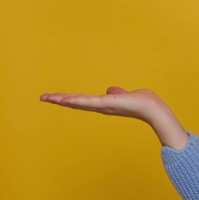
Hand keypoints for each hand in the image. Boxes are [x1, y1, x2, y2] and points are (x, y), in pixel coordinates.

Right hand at [40, 87, 188, 148]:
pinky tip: (65, 99)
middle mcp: (101, 107)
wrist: (153, 108)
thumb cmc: (143, 102)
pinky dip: (76, 100)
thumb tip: (110, 90)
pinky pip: (89, 101)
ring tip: (47, 97)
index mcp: (105, 104)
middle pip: (76, 103)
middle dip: (59, 100)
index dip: (69, 100)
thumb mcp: (127, 95)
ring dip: (62, 100)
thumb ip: (117, 93)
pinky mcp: (107, 104)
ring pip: (79, 102)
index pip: (83, 101)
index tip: (55, 97)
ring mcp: (103, 106)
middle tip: (43, 97)